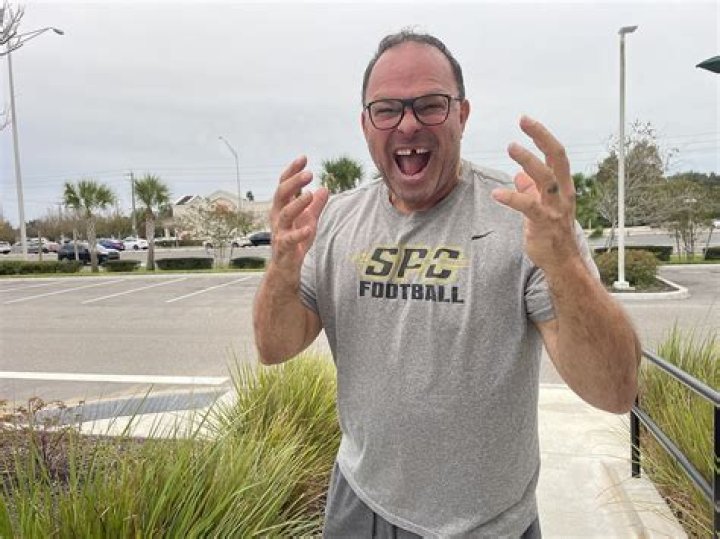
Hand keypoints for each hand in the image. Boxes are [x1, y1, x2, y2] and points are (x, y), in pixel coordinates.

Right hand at [270, 155, 328, 276]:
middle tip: (309, 173)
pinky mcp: (284, 249)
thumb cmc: (295, 243)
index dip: (292, 171)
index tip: (304, 158)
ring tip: (309, 195)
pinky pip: (289, 240)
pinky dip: (299, 234)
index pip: (284, 185)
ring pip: (284, 215)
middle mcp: (278, 218)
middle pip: (281, 195)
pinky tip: (309, 228)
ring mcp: (279, 233)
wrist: (285, 269)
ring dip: (297, 204)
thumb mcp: (308, 221)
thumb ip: (315, 206)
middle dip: (293, 183)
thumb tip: (325, 188)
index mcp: (282, 209)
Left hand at [491, 116, 579, 272]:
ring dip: (528, 160)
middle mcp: (563, 194)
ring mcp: (556, 208)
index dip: (542, 136)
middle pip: (557, 158)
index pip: (556, 155)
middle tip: (523, 121)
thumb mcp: (543, 207)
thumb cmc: (552, 234)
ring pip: (545, 178)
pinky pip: (529, 207)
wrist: (563, 263)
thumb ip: (532, 190)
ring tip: (511, 146)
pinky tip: (496, 193)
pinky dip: (512, 198)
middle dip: (541, 137)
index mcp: (564, 187)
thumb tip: (519, 175)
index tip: (527, 121)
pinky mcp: (544, 224)